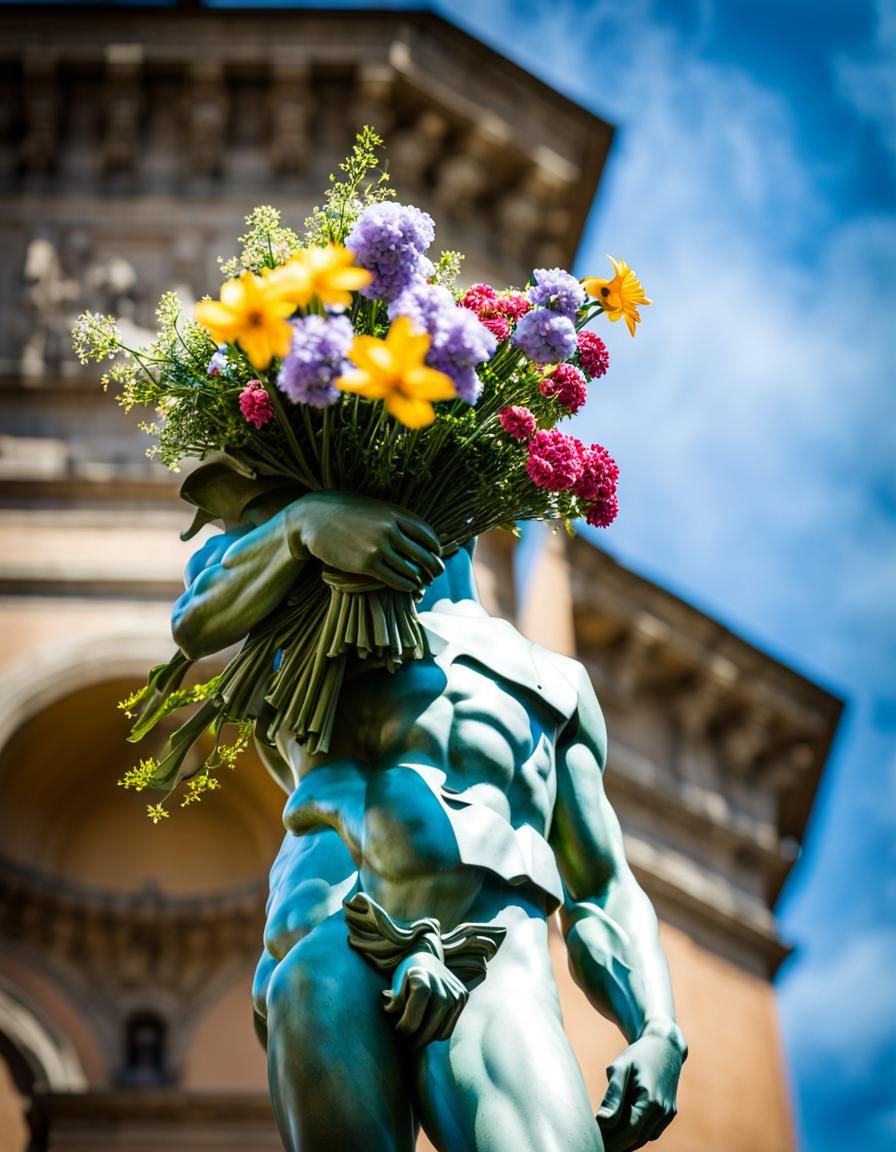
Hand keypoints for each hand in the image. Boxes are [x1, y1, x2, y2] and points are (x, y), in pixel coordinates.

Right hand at [288, 491, 442, 593]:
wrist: (313, 517)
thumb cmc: (344, 510)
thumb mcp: (374, 507)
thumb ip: (394, 518)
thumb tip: (416, 532)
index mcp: (395, 513)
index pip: (427, 534)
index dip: (435, 548)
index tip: (436, 555)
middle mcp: (390, 529)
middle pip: (424, 554)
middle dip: (433, 567)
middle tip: (434, 574)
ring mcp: (378, 547)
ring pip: (411, 570)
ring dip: (419, 579)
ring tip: (421, 582)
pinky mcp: (366, 564)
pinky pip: (395, 579)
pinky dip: (406, 585)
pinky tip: (409, 586)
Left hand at [383, 951, 467, 1046]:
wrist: (426, 960)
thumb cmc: (406, 977)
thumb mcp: (396, 987)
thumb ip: (394, 1004)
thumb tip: (390, 1014)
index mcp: (422, 975)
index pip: (417, 1006)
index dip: (406, 1023)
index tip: (397, 1030)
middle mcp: (442, 983)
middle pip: (431, 1024)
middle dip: (415, 1039)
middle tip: (404, 1043)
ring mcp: (456, 991)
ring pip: (440, 1032)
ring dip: (425, 1040)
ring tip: (414, 1039)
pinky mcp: (463, 998)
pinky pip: (448, 1029)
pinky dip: (435, 1035)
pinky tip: (425, 1031)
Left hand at [597, 1023, 685, 1150]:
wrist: (665, 1046)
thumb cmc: (639, 1055)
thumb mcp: (622, 1068)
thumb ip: (613, 1094)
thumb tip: (602, 1121)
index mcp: (651, 1102)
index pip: (628, 1133)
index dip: (608, 1139)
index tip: (590, 1136)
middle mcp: (663, 1113)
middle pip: (634, 1139)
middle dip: (613, 1142)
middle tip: (591, 1137)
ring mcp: (667, 1116)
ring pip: (641, 1139)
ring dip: (622, 1139)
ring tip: (600, 1132)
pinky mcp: (667, 1115)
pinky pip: (647, 1132)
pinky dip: (632, 1133)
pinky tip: (616, 1126)